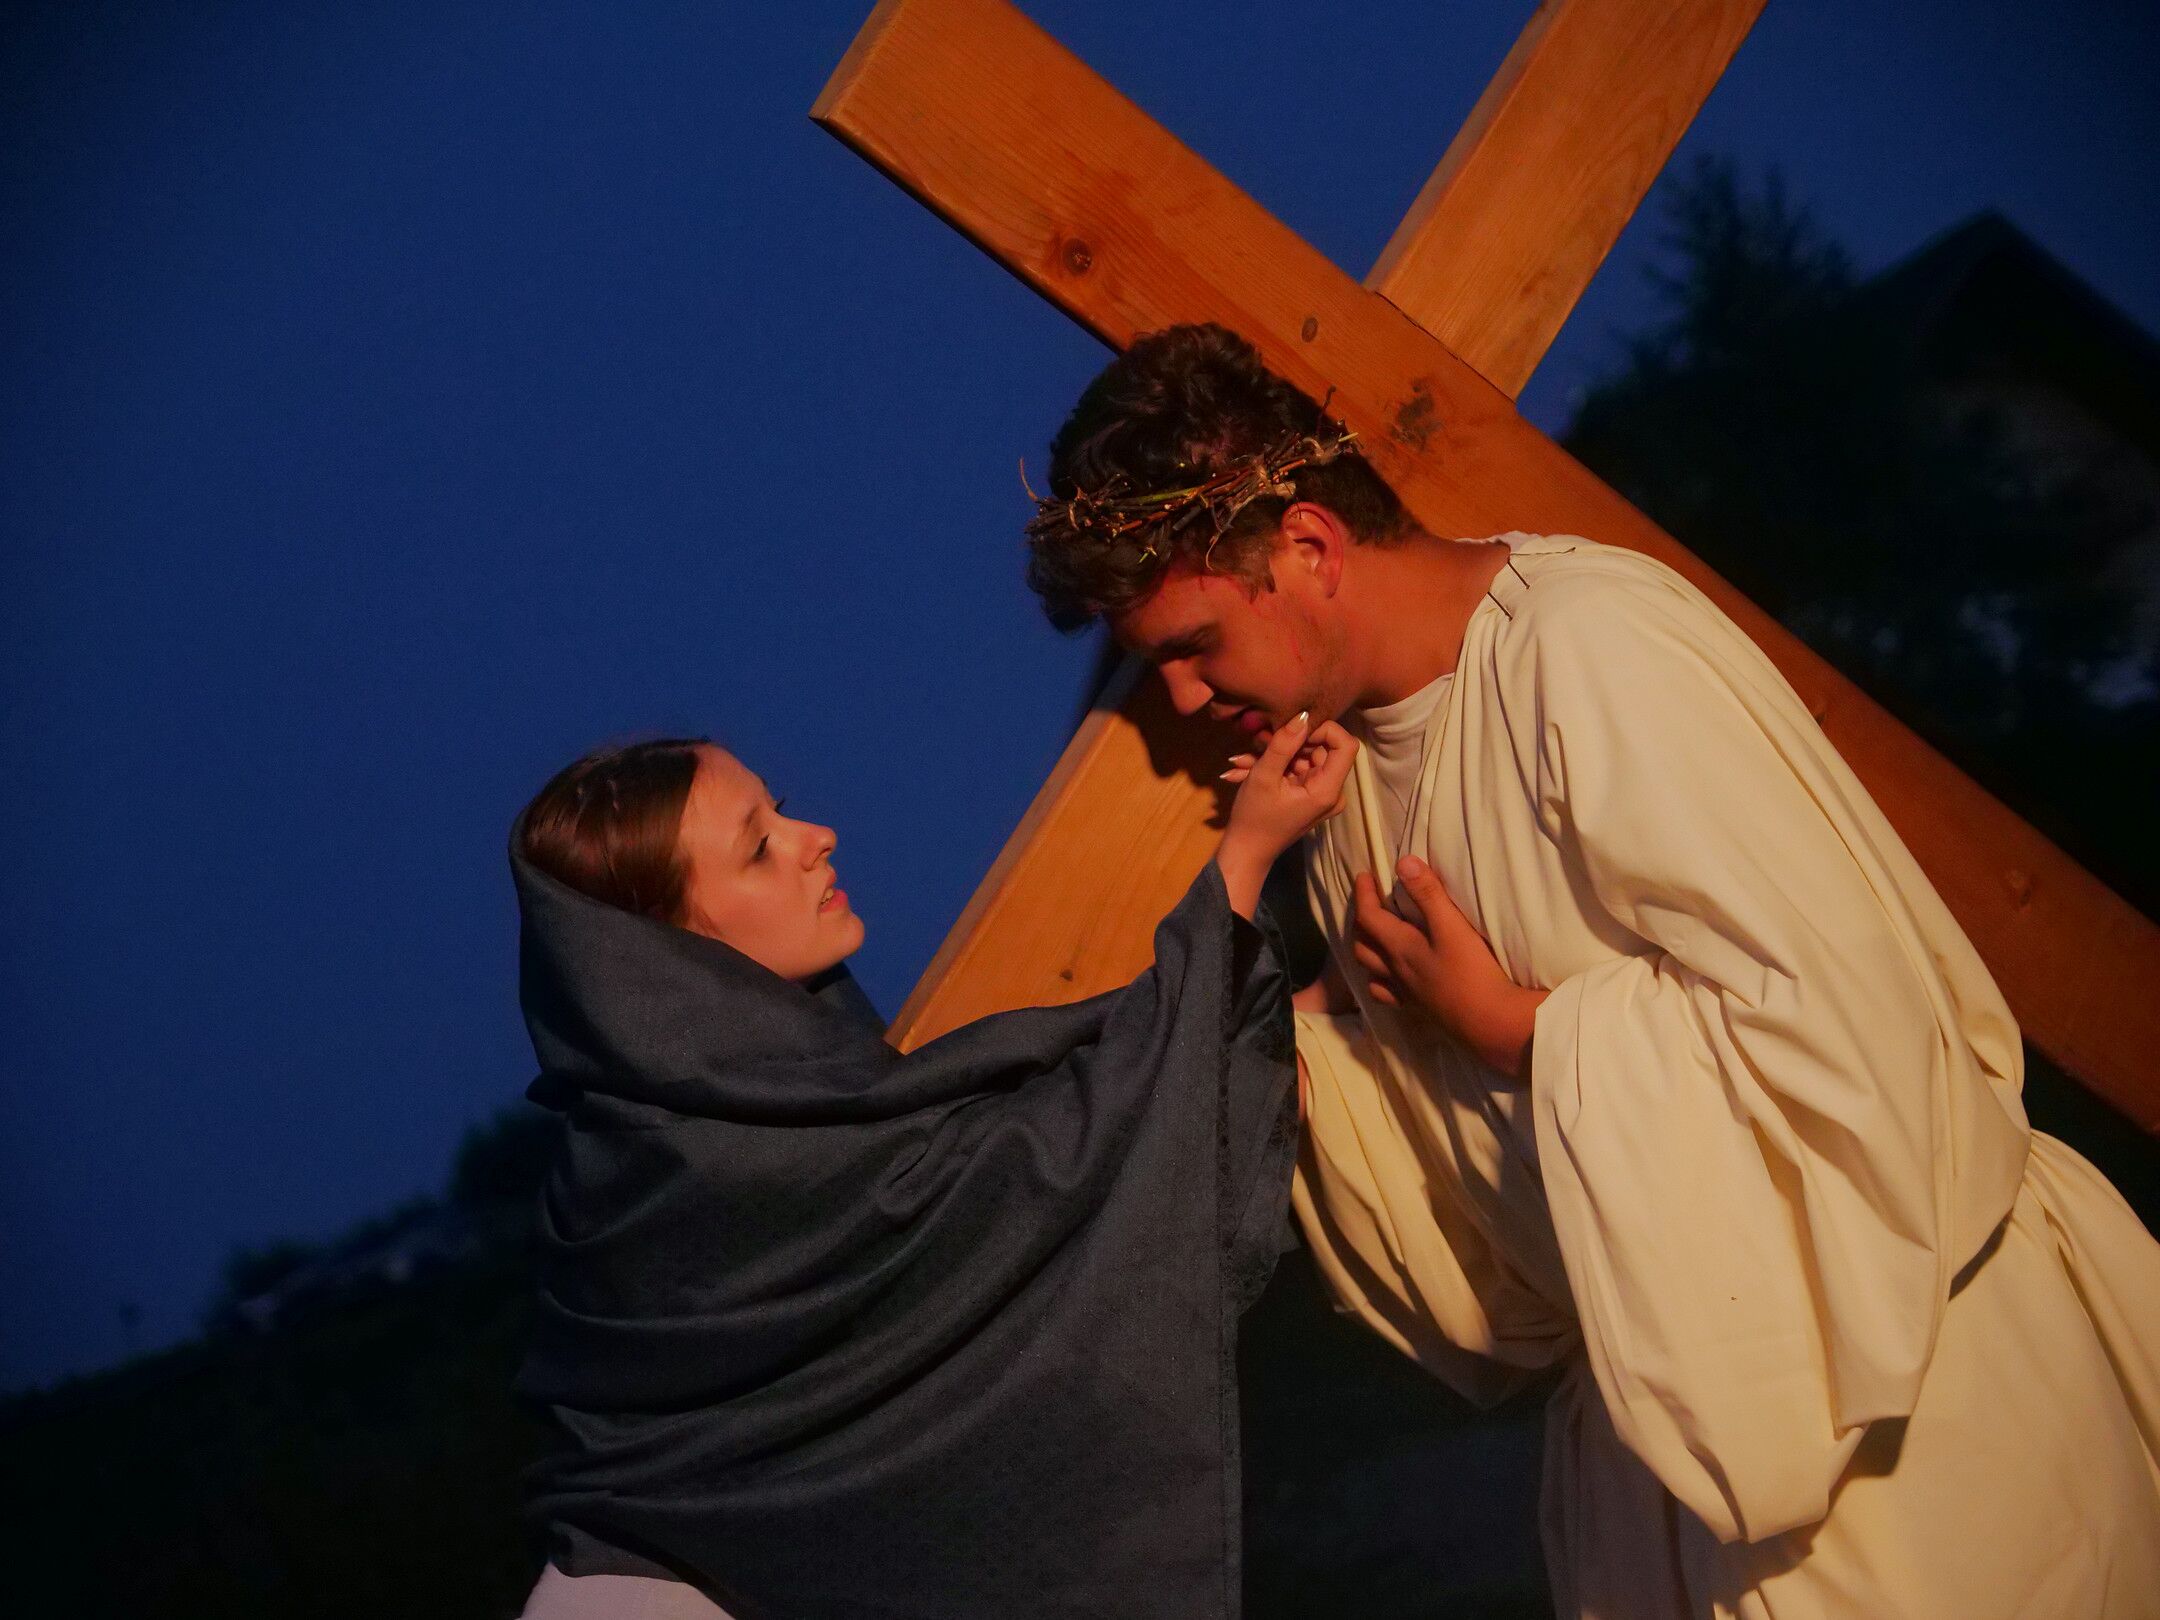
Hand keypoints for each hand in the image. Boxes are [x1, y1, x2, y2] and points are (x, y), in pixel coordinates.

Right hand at [1213, 713, 1357, 917]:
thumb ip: (1283, 744)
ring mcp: (1320, 795)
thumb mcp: (1264, 776)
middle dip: (1291, 742)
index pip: (1346, 745)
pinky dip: (1275, 766)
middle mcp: (1332, 793)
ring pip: (1305, 758)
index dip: (1324, 730)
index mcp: (1328, 790)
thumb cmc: (1254, 818)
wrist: (1246, 852)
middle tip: (1258, 743)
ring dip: (1276, 754)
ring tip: (1243, 761)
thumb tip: (1302, 715)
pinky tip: (1246, 769)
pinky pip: (1297, 771)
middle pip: (1323, 750)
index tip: (1294, 731)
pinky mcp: (1308, 796)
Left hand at [1351, 856, 1546, 1076]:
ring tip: (1374, 938)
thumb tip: (1403, 863)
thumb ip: (1428, 894)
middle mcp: (1394, 971)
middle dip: (1360, 920)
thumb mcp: (1452, 926)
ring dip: (1366, 950)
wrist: (1489, 1021)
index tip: (1365, 876)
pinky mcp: (1417, 1010)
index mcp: (1399, 947)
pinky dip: (1379, 981)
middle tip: (1369, 903)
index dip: (1363, 894)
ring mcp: (1404, 993)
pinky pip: (1385, 995)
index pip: (1368, 917)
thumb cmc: (1472, 970)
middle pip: (1362, 945)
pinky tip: (1389, 978)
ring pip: (1370, 971)